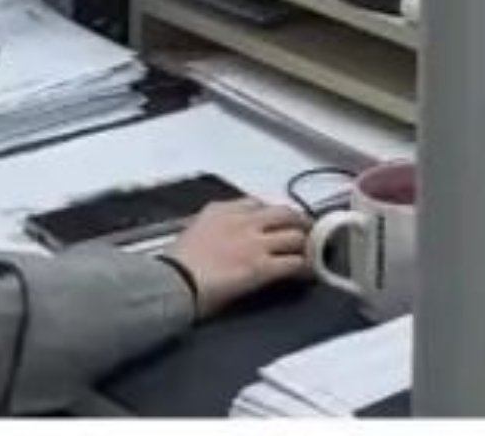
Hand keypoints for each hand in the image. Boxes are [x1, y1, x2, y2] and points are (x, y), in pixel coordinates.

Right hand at [166, 199, 310, 315]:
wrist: (173, 281)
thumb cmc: (174, 265)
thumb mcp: (192, 232)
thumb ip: (211, 228)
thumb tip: (218, 238)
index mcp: (221, 210)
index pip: (255, 203)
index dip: (270, 213)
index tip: (274, 221)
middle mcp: (242, 221)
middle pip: (283, 212)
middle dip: (297, 221)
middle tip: (305, 230)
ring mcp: (255, 243)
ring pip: (294, 235)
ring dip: (304, 244)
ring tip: (310, 252)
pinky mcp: (263, 267)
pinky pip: (294, 262)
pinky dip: (305, 267)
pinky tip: (308, 273)